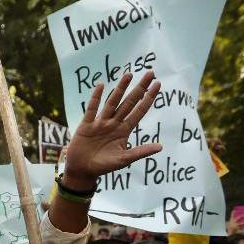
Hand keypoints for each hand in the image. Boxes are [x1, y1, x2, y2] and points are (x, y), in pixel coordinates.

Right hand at [61, 71, 162, 189]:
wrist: (82, 170)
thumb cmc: (103, 166)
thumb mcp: (124, 159)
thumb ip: (140, 152)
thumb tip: (160, 147)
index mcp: (124, 131)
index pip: (139, 111)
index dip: (149, 98)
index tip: (158, 85)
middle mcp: (114, 123)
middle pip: (129, 102)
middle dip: (140, 88)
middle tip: (150, 73)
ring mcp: (100, 123)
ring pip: (112, 102)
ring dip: (121, 88)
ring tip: (129, 74)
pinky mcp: (86, 125)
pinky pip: (92, 109)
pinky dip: (96, 98)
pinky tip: (101, 85)